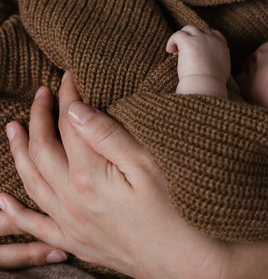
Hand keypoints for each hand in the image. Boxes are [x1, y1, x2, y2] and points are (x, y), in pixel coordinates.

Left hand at [1, 73, 228, 278]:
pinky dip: (15, 212)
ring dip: (19, 152)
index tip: (69, 75)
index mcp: (89, 176)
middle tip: (41, 92)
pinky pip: (35, 225)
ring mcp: (70, 224)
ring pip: (31, 182)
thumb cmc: (174, 207)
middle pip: (42, 150)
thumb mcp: (147, 164)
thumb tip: (76, 110)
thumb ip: (109, 136)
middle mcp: (71, 200)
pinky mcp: (75, 242)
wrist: (183, 260)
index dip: (67, 96)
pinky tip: (3, 201)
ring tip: (13, 128)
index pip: (68, 126)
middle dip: (38, 117)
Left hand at [167, 25, 230, 95]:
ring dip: (182, 37)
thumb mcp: (222, 69)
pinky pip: (178, 34)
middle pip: (201, 30)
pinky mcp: (188, 41)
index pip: (214, 34)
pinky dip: (172, 41)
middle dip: (193, 38)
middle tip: (185, 52)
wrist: (206, 85)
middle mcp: (212, 39)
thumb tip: (211, 63)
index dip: (204, 39)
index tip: (197, 49)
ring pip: (189, 28)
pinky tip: (169, 50)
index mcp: (222, 46)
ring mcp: (200, 38)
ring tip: (175, 51)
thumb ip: (218, 61)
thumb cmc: (212, 84)